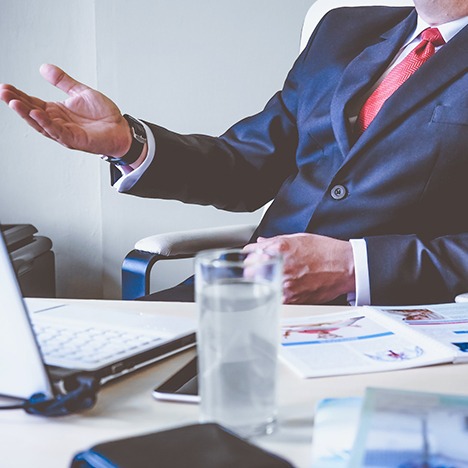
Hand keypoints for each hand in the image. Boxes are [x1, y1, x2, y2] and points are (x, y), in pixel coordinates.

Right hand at [0, 64, 130, 156]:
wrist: (121, 129)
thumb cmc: (104, 115)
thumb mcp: (81, 92)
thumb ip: (63, 82)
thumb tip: (44, 68)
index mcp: (57, 111)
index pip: (33, 102)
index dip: (19, 95)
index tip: (5, 87)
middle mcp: (58, 123)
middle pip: (32, 113)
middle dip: (17, 103)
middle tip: (3, 92)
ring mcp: (65, 132)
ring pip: (41, 124)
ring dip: (27, 114)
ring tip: (13, 102)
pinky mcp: (74, 139)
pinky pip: (57, 131)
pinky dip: (46, 123)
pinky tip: (37, 113)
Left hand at [244, 233, 354, 303]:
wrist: (345, 267)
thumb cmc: (326, 251)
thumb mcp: (299, 238)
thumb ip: (275, 241)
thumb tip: (260, 243)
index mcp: (280, 249)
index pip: (250, 254)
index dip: (249, 256)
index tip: (249, 258)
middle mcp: (281, 267)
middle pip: (250, 272)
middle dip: (251, 271)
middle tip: (255, 270)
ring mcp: (286, 285)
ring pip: (260, 287)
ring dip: (261, 284)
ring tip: (271, 279)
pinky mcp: (293, 299)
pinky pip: (274, 297)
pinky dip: (274, 293)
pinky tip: (281, 288)